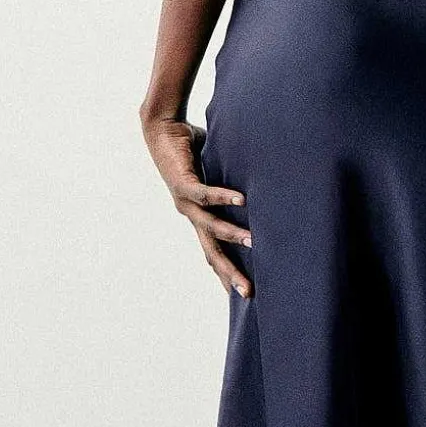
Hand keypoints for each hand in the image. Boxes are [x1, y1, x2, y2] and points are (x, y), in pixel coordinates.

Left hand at [142, 114, 251, 297]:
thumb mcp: (219, 175)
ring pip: (210, 227)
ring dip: (232, 236)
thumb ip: (235, 187)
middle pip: (212, 252)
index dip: (227, 275)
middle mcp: (191, 215)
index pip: (215, 253)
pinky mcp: (183, 184)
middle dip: (229, 273)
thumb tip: (263, 192)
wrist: (162, 130)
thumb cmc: (193, 151)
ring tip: (254, 242)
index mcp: (200, 218)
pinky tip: (242, 200)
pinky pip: (206, 195)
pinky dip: (224, 198)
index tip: (243, 296)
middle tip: (248, 292)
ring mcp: (185, 202)